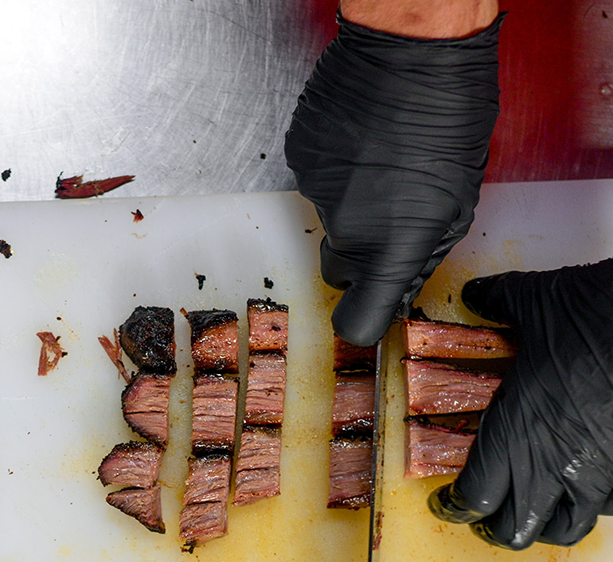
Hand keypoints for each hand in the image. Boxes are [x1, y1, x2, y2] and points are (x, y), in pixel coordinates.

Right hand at [284, 11, 501, 346]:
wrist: (414, 43)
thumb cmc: (449, 113)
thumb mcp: (458, 198)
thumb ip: (423, 252)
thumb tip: (400, 283)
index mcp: (394, 244)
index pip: (358, 321)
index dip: (361, 321)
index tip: (367, 310)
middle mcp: (349, 227)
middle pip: (338, 269)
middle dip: (359, 253)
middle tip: (387, 213)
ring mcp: (318, 193)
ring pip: (327, 220)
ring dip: (350, 202)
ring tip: (380, 161)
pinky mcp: (300, 160)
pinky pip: (314, 183)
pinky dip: (334, 170)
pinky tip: (360, 141)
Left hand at [430, 260, 612, 548]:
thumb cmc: (600, 313)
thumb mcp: (538, 300)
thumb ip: (499, 303)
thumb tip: (479, 296)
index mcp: (516, 433)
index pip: (474, 496)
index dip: (454, 506)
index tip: (447, 503)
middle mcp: (553, 464)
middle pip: (513, 529)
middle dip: (494, 527)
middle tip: (484, 515)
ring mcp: (600, 475)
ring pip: (564, 528)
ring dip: (542, 524)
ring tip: (534, 511)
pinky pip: (609, 509)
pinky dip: (594, 506)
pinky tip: (589, 489)